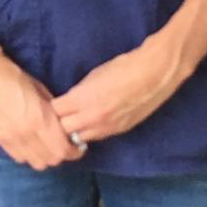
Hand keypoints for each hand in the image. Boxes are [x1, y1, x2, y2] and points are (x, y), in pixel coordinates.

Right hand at [0, 43, 88, 170]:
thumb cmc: (14, 77)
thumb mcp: (41, 90)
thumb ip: (52, 111)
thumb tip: (62, 124)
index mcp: (39, 119)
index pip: (62, 150)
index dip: (74, 151)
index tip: (78, 146)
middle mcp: (25, 134)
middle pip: (51, 160)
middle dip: (62, 155)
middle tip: (65, 145)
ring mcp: (10, 139)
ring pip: (35, 163)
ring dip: (45, 157)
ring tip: (48, 147)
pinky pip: (18, 157)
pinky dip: (29, 155)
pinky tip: (31, 145)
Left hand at [51, 34, 185, 147]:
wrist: (155, 74)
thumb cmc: (124, 68)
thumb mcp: (94, 76)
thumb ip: (79, 92)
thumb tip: (70, 101)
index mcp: (83, 99)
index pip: (55, 112)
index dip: (52, 107)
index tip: (52, 103)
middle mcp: (92, 118)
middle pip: (63, 130)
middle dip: (59, 123)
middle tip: (60, 116)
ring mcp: (106, 127)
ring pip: (79, 139)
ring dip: (74, 131)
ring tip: (75, 122)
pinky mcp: (119, 131)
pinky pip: (96, 137)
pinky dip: (90, 132)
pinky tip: (91, 123)